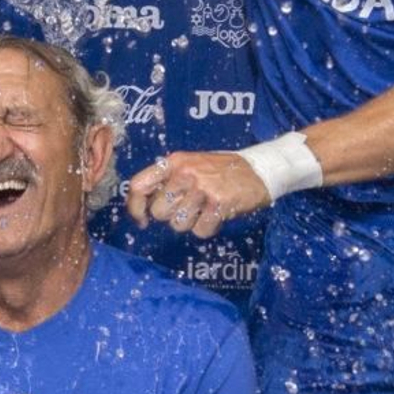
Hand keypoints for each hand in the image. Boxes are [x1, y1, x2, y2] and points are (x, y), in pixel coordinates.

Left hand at [125, 150, 269, 238]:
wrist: (259, 169)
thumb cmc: (220, 170)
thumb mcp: (191, 165)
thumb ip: (168, 180)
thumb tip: (143, 205)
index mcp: (174, 162)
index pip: (138, 185)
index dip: (134, 207)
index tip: (141, 220)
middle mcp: (185, 173)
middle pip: (158, 212)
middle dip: (170, 216)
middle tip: (188, 208)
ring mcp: (202, 188)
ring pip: (178, 224)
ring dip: (190, 223)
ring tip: (204, 209)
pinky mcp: (219, 203)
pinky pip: (200, 231)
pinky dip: (207, 229)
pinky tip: (216, 215)